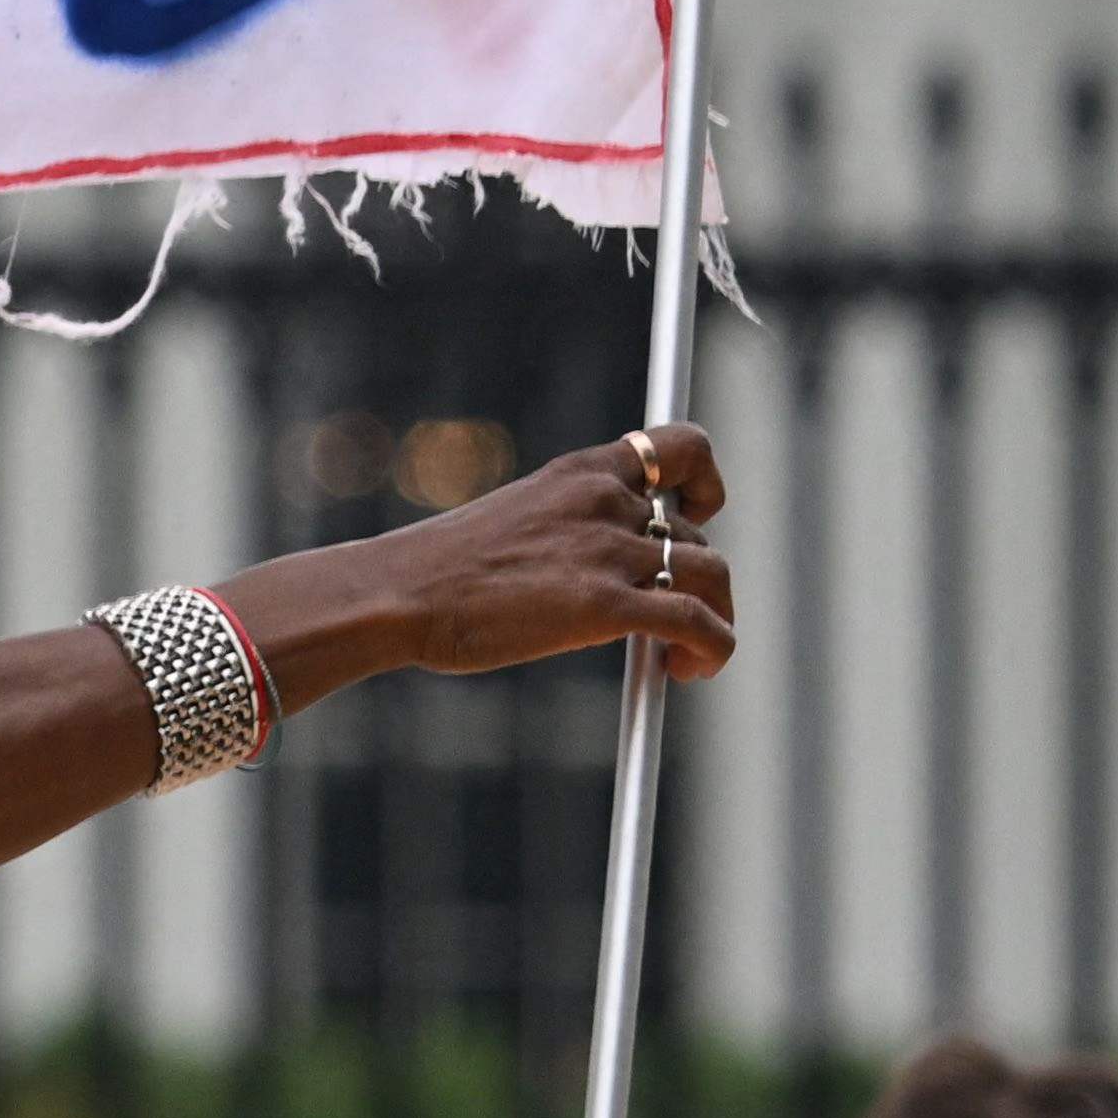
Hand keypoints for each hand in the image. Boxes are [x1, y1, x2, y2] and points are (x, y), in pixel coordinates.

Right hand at [364, 421, 737, 685]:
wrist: (401, 593)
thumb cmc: (445, 570)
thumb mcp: (519, 521)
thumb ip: (572, 530)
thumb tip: (621, 576)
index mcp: (578, 472)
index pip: (680, 447)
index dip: (706, 482)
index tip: (698, 514)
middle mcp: (602, 500)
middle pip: (698, 532)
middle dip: (697, 581)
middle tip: (670, 620)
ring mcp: (606, 550)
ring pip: (712, 573)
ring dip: (717, 617)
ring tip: (683, 654)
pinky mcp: (607, 605)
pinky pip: (699, 622)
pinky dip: (715, 648)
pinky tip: (686, 669)